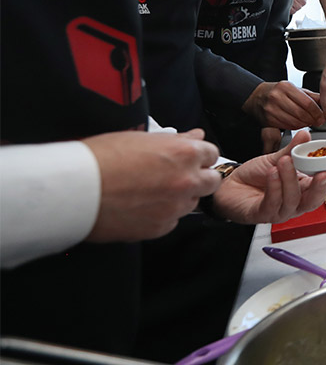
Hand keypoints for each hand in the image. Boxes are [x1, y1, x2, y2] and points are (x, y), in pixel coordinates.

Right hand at [83, 128, 221, 242]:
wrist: (75, 189)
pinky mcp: (160, 228)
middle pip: (211, 182)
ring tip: (150, 192)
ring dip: (179, 198)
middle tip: (175, 177)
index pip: (211, 154)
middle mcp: (186, 181)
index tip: (190, 159)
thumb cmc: (101, 158)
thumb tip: (196, 137)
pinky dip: (162, 215)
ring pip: (191, 203)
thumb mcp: (141, 138)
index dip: (199, 156)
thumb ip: (176, 140)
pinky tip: (141, 207)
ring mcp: (175, 207)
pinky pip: (172, 221)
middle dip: (199, 178)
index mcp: (184, 154)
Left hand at [212, 130, 325, 223]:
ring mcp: (278, 211)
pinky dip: (274, 186)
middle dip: (319, 187)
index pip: (321, 188)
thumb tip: (306, 134)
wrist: (229, 184)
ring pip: (292, 201)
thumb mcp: (276, 159)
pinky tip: (272, 172)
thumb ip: (292, 150)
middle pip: (312, 201)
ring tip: (284, 161)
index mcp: (301, 191)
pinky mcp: (262, 215)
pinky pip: (272, 203)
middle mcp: (293, 204)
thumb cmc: (255, 176)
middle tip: (321, 172)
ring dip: (290, 180)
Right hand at [243, 81, 323, 129]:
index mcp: (286, 87)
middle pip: (302, 114)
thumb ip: (311, 96)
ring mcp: (271, 109)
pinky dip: (296, 127)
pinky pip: (287, 126)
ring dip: (305, 124)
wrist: (257, 97)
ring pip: (295, 122)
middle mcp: (277, 97)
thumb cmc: (278, 92)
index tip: (322, 117)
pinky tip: (298, 123)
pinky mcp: (268, 119)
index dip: (317, 112)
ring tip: (308, 122)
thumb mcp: (295, 89)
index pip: (307, 103)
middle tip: (317, 121)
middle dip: (312, 120)